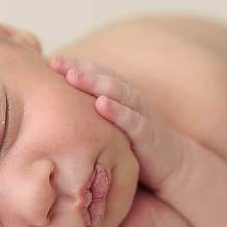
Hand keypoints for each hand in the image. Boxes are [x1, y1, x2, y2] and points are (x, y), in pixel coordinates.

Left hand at [49, 55, 187, 194]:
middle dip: (80, 68)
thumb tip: (58, 118)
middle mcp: (130, 101)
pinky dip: (118, 111)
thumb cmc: (136, 146)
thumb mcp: (112, 129)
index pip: (97, 75)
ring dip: (96, 82)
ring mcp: (141, 115)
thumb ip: (92, 119)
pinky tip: (102, 104)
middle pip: (104, 77)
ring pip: (119, 92)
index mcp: (121, 98)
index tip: (51, 60)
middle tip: (56, 62)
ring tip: (73, 76)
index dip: (76, 65)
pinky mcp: (149, 135)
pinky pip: (133, 120)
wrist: (175, 166)